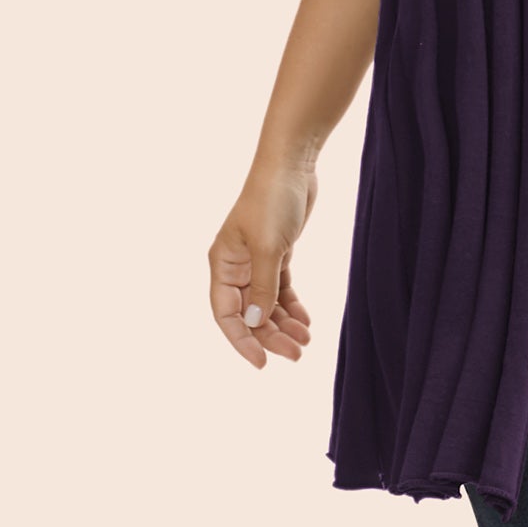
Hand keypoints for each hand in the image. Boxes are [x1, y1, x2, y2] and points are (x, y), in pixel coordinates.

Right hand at [209, 160, 316, 368]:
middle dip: (270, 335)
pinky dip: (291, 305)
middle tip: (296, 354)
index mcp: (223, 264)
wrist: (293, 163)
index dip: (241, 341)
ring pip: (267, 303)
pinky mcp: (277, 252)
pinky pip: (281, 288)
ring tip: (305, 341)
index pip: (226, 314)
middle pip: (249, 312)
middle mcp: (235, 265)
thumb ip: (262, 286)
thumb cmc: (273, 199)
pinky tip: (305, 321)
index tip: (261, 363)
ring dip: (283, 323)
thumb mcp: (269, 247)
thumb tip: (255, 323)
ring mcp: (256, 259)